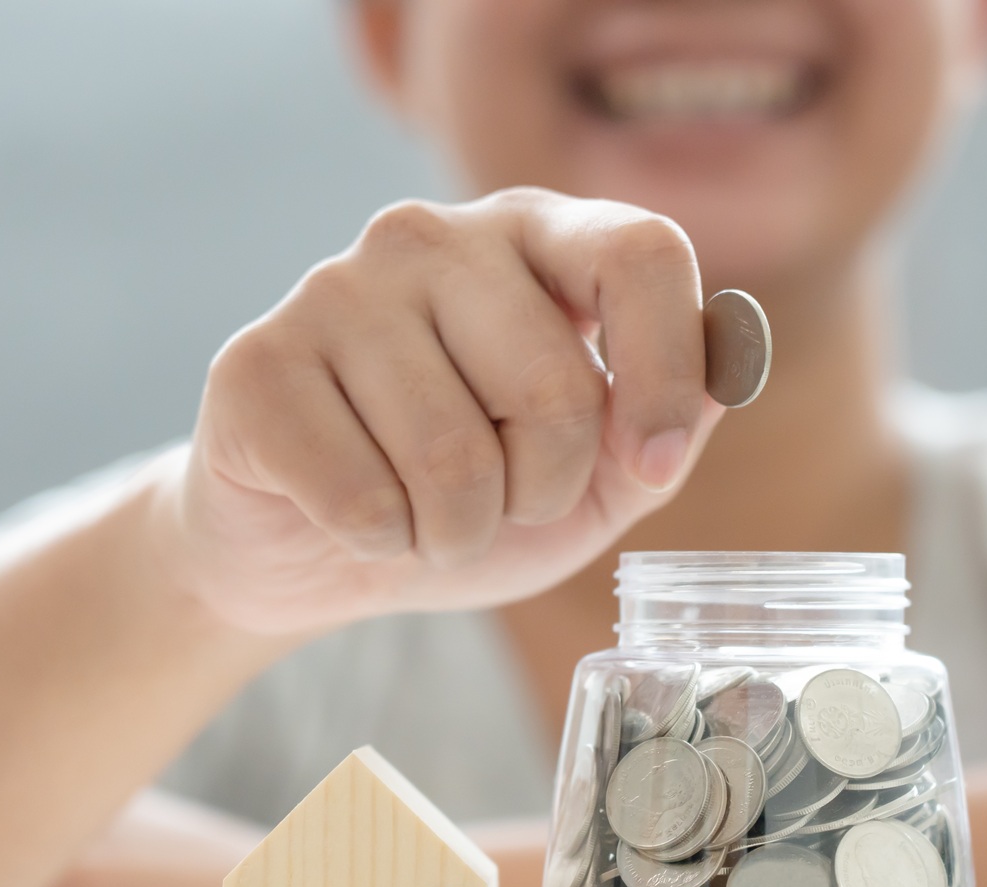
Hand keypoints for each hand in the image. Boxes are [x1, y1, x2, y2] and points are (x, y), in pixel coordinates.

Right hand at [154, 187, 724, 636]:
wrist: (308, 551)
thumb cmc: (465, 502)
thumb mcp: (591, 480)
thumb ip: (665, 424)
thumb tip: (732, 356)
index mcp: (533, 235)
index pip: (640, 251)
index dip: (665, 370)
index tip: (647, 467)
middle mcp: (431, 235)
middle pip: (555, 384)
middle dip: (544, 489)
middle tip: (502, 505)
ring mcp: (334, 288)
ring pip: (454, 457)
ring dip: (458, 532)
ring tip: (427, 520)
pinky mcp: (254, 364)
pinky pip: (364, 498)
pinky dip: (381, 544)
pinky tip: (358, 520)